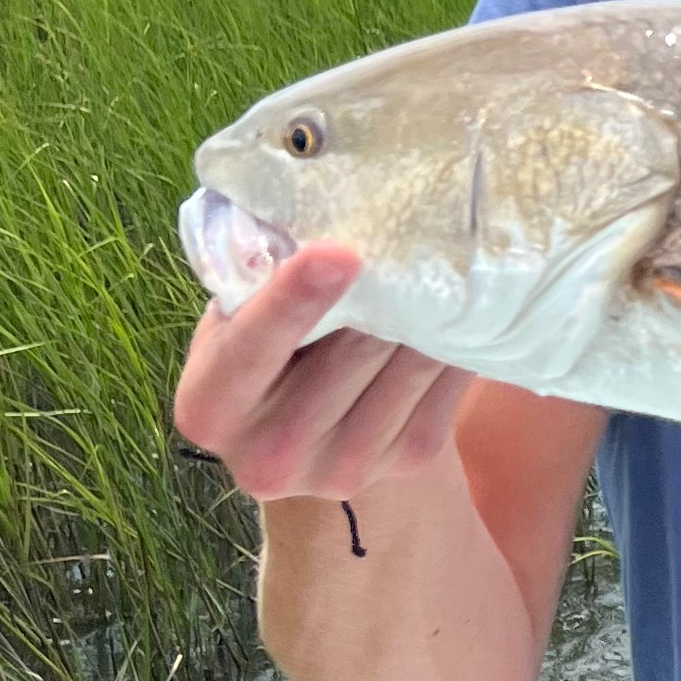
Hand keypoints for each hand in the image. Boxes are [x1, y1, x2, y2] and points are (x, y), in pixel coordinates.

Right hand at [172, 244, 476, 504]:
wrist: (311, 436)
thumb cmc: (266, 351)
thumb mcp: (236, 321)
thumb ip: (256, 284)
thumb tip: (309, 215)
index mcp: (212, 408)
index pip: (253, 348)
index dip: (295, 298)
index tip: (339, 253)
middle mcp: (270, 452)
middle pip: (352, 351)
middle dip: (389, 288)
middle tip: (419, 229)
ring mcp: (344, 466)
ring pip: (409, 366)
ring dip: (434, 310)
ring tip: (451, 257)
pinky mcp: (408, 459)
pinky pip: (447, 385)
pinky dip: (459, 340)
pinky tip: (468, 305)